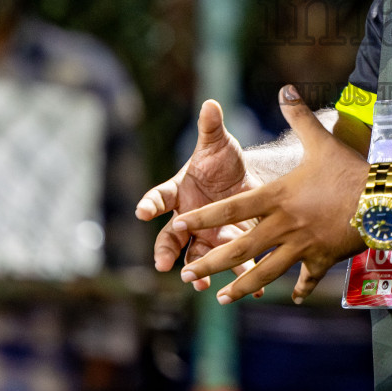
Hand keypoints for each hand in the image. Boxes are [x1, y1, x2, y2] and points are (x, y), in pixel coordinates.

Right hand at [136, 99, 258, 292]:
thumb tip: (210, 104)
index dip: (150, 203)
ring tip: (199, 284)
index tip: (142, 211)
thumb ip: (212, 129)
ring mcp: (204, 235)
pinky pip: (228, 262)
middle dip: (166, 251)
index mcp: (178, 191)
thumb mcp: (218, 144)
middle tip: (163, 264)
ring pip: (197, 256)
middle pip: (170, 237)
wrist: (241, 180)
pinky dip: (238, 274)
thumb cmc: (221, 162)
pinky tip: (249, 286)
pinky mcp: (225, 246)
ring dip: (199, 270)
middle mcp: (186, 218)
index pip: (159, 197)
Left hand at [172, 86, 368, 303]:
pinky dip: (299, 288)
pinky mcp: (321, 259)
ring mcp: (302, 246)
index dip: (204, 217)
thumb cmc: (349, 170)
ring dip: (241, 286)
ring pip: (264, 271)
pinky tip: (293, 298)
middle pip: (240, 248)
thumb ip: (298, 116)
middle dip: (210, 263)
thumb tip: (285, 87)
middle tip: (186, 273)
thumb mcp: (321, 141)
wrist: (383, 200)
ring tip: (220, 298)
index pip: (232, 208)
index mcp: (277, 198)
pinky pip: (306, 278)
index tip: (178, 225)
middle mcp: (284, 225)